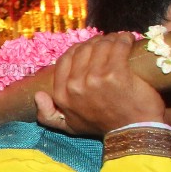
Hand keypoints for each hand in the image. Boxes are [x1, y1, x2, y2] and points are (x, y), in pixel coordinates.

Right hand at [34, 32, 165, 135]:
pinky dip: (123, 40)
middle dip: (95, 42)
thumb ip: (48, 115)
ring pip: (100, 46)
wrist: (132, 132)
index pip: (64, 60)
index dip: (78, 50)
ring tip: (119, 41)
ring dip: (111, 39)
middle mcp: (75, 85)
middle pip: (82, 50)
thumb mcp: (69, 126)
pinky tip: (128, 40)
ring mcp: (95, 79)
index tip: (91, 49)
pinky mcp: (116, 74)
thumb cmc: (103, 126)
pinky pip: (117, 47)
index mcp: (61, 95)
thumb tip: (38, 95)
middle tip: (108, 43)